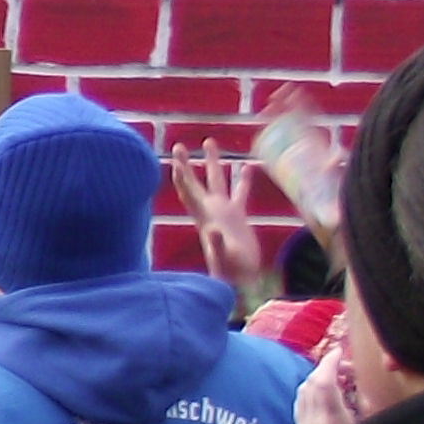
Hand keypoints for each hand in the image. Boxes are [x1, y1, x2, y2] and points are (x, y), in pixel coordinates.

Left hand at [169, 147, 272, 292]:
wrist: (240, 281)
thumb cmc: (230, 272)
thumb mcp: (224, 258)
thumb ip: (217, 245)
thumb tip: (213, 231)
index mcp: (206, 218)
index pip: (190, 193)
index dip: (182, 177)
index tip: (175, 159)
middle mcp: (211, 212)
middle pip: (196, 182)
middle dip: (187, 164)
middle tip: (178, 145)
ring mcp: (224, 213)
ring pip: (218, 182)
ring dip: (213, 163)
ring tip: (209, 142)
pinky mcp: (238, 217)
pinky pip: (240, 193)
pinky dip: (243, 180)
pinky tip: (248, 166)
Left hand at [295, 333, 364, 423]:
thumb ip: (373, 406)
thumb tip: (371, 382)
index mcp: (335, 423)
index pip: (323, 382)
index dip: (330, 363)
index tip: (339, 352)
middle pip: (311, 384)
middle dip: (325, 368)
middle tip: (342, 363)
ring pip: (303, 393)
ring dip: (316, 379)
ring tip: (336, 377)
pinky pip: (300, 405)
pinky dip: (309, 393)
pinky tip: (323, 393)